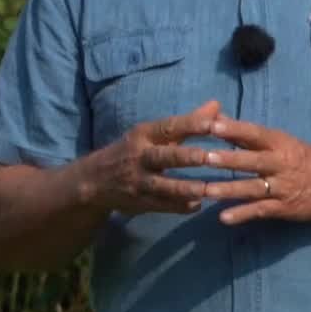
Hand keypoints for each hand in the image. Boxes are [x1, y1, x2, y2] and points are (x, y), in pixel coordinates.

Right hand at [83, 99, 220, 215]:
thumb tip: (217, 105)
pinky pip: (161, 206)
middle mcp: (140, 156)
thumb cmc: (134, 150)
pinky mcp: (138, 202)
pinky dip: (178, 206)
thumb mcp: (153, 133)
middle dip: (187, 157)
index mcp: (144, 134)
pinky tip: (197, 205)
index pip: (169, 127)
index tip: (215, 124)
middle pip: (165, 156)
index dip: (192, 125)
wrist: (94, 180)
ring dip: (185, 188)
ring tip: (208, 190)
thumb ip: (188, 121)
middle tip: (212, 157)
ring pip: (163, 186)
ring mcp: (138, 181)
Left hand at [199, 117, 310, 224]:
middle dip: (229, 159)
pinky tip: (224, 217)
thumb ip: (247, 134)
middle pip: (253, 161)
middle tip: (205, 157)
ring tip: (206, 190)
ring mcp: (283, 187)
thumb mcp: (281, 141)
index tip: (212, 125)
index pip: (256, 134)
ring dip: (229, 189)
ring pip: (253, 188)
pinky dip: (243, 214)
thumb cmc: (304, 158)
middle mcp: (282, 164)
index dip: (235, 129)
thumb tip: (217, 117)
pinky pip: (261, 211)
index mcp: (281, 144)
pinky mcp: (284, 208)